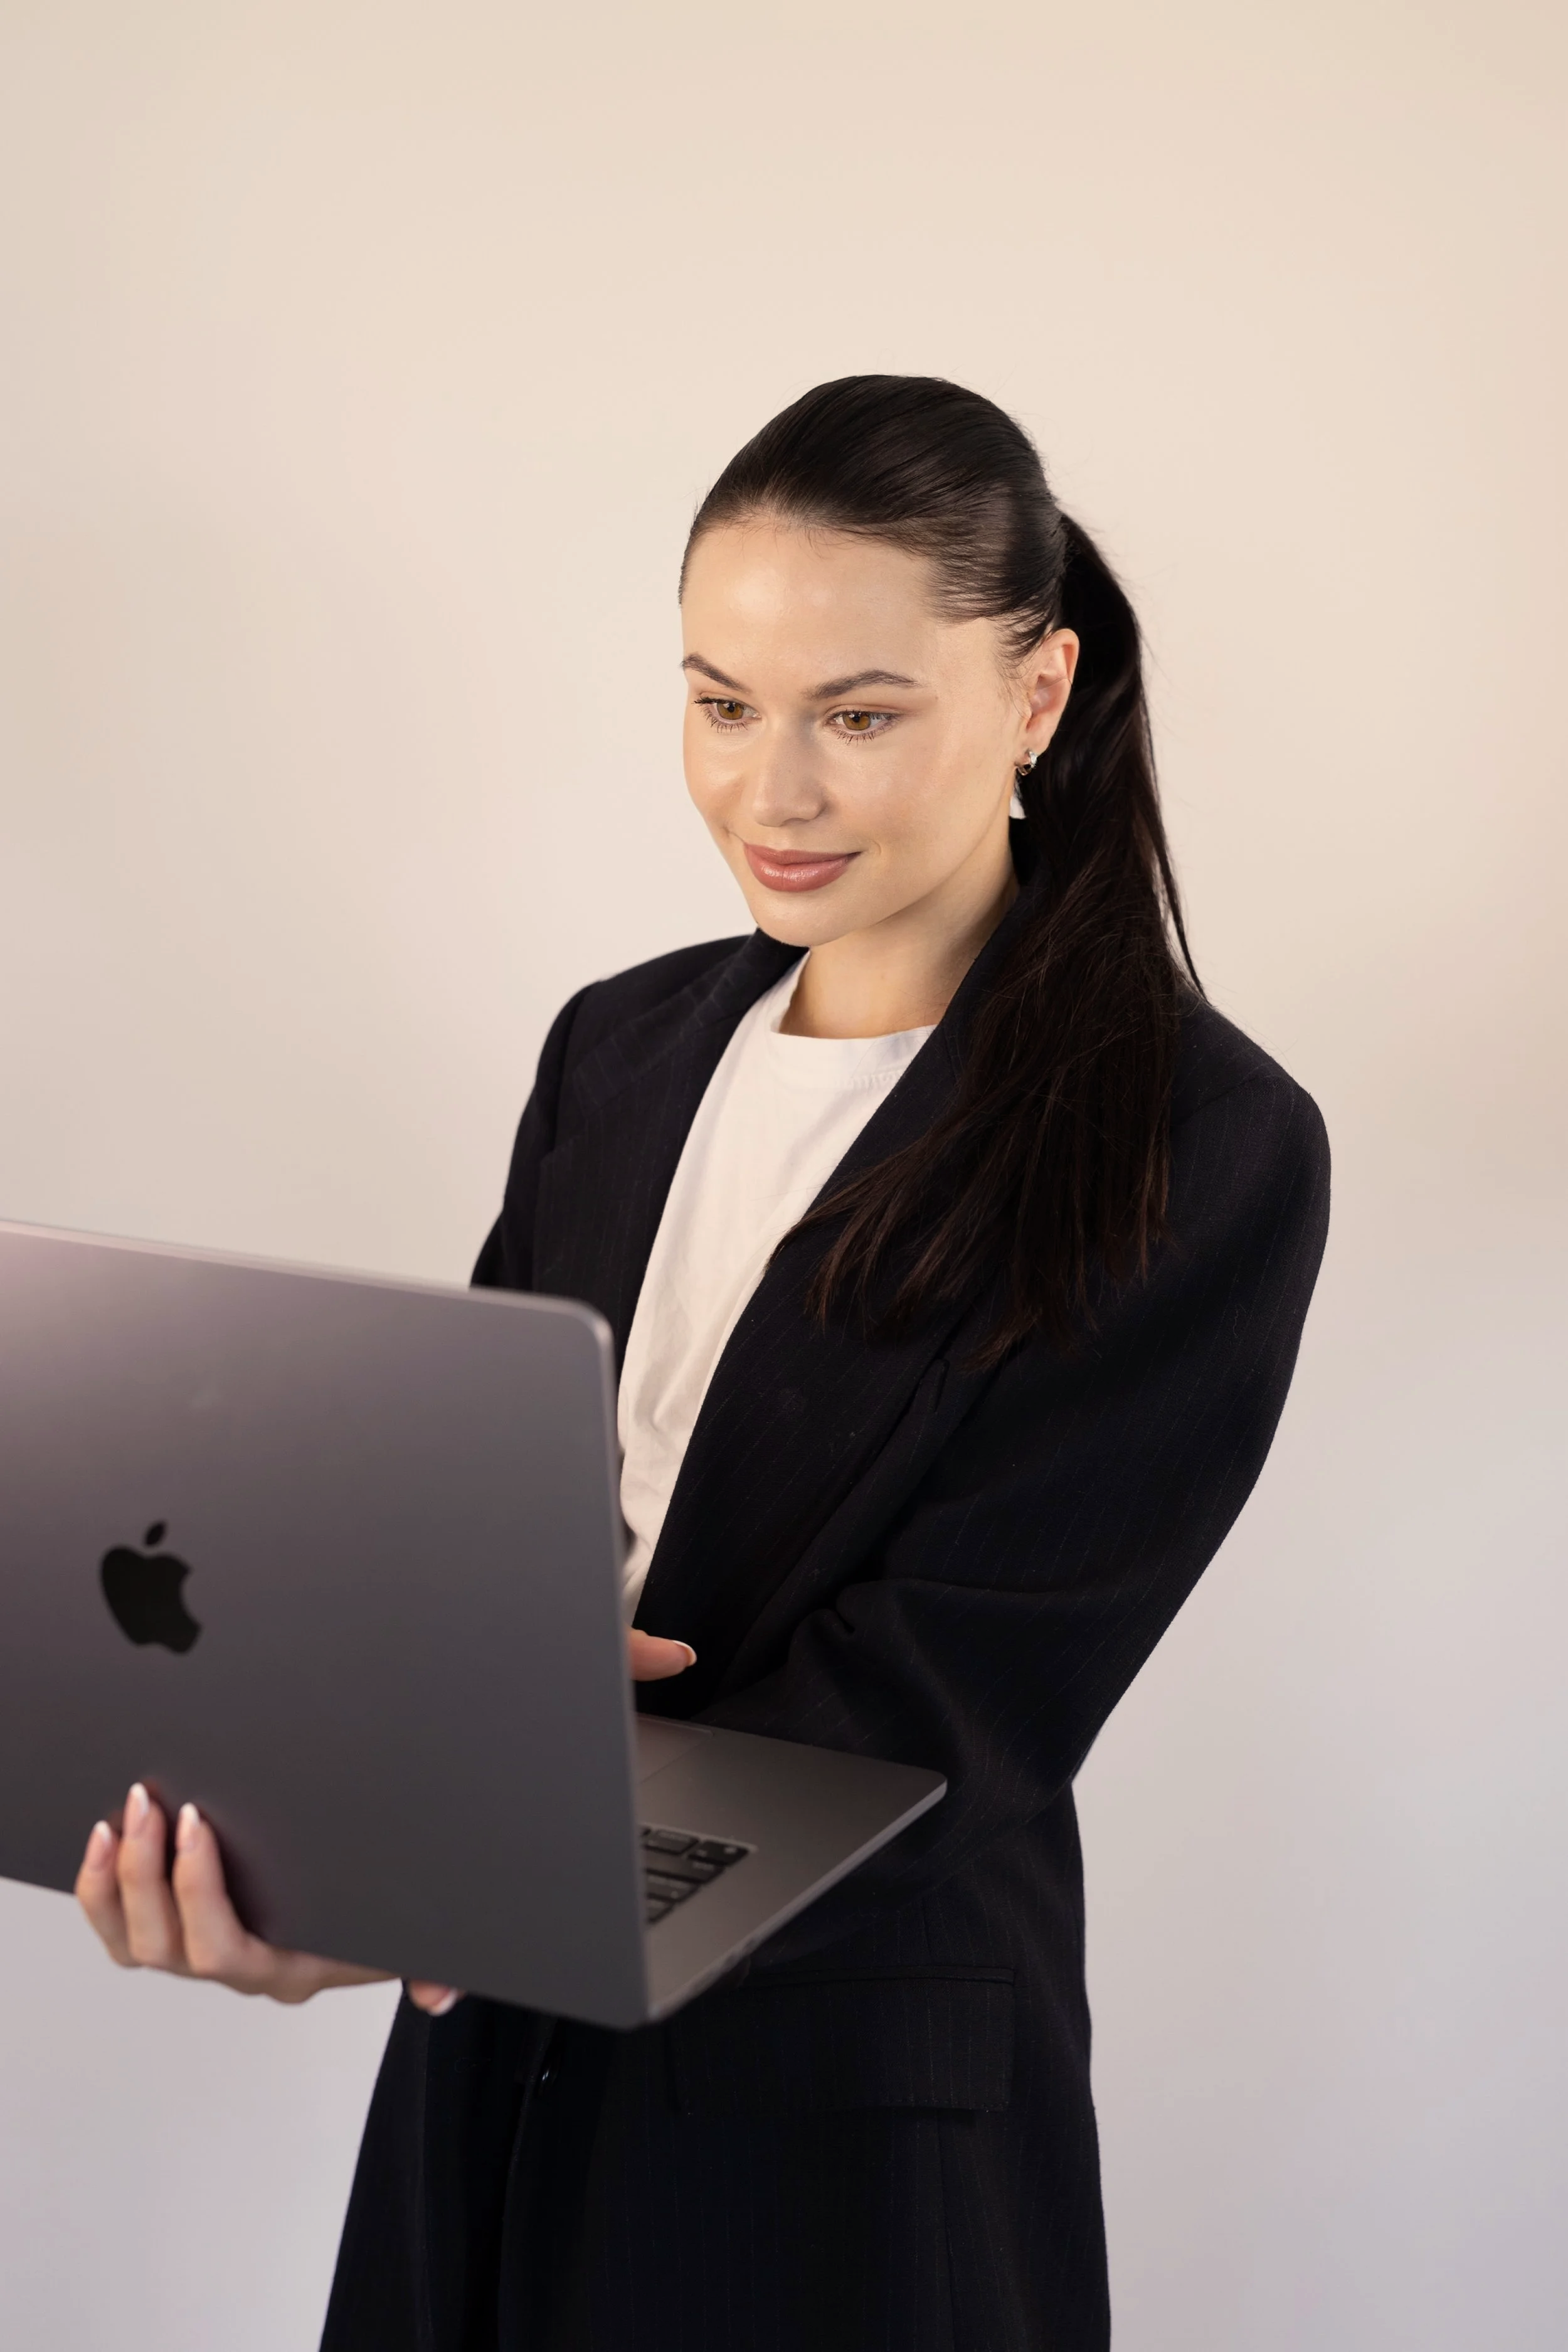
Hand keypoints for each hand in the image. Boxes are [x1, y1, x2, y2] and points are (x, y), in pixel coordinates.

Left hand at [75, 1626, 695, 2014]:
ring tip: (131, 1805)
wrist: (423, 1848)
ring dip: (126, 1883)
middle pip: (191, 1952)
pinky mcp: (201, 1913)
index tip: (200, 1821)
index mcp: (350, 1938)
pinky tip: (108, 1828)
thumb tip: (670, 1659)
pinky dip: (103, 1891)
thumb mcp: (515, 1789)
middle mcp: (286, 1955)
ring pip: (150, 1944)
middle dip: (160, 1880)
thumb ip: (595, 1707)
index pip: (270, 1955)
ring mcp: (239, 1938)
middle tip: (161, 1799)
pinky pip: (128, 1930)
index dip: (211, 1901)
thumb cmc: (458, 1821)